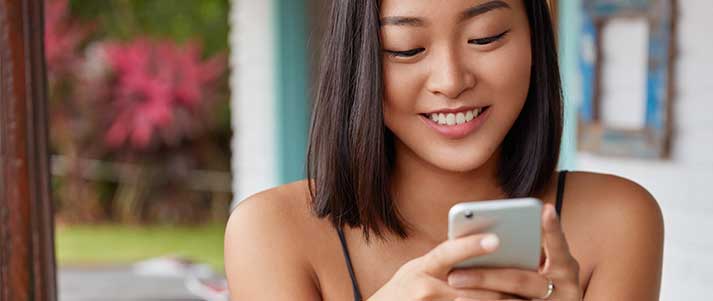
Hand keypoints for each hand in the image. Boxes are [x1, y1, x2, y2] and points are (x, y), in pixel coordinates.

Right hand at [367, 233, 518, 300]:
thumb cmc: (402, 290)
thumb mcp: (416, 269)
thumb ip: (442, 261)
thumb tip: (477, 248)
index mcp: (422, 269)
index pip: (448, 253)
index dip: (471, 245)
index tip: (496, 239)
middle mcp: (426, 290)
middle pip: (473, 287)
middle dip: (502, 285)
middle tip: (529, 277)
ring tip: (524, 297)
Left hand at [445, 204, 582, 299]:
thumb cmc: (532, 277)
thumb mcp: (538, 262)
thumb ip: (523, 249)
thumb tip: (486, 234)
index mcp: (566, 267)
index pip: (559, 247)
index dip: (553, 229)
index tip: (545, 209)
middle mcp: (564, 289)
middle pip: (520, 281)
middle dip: (485, 275)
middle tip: (454, 272)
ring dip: (478, 292)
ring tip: (453, 282)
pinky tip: (459, 298)